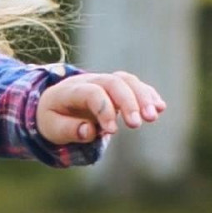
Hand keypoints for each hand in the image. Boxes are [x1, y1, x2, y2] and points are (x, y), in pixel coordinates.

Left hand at [36, 71, 166, 145]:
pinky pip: (135, 85)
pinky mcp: (116, 88)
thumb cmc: (53, 118)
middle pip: (114, 83)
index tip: (112, 131)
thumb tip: (90, 131)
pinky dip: (148, 95)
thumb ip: (69, 130)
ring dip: (143, 97)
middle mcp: (90, 81)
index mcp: (70, 91)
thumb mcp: (51, 128)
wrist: (53, 103)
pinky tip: (160, 107)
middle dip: (128, 102)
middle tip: (138, 124)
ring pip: (127, 81)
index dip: (104, 109)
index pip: (92, 93)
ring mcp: (105, 82)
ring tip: (154, 116)